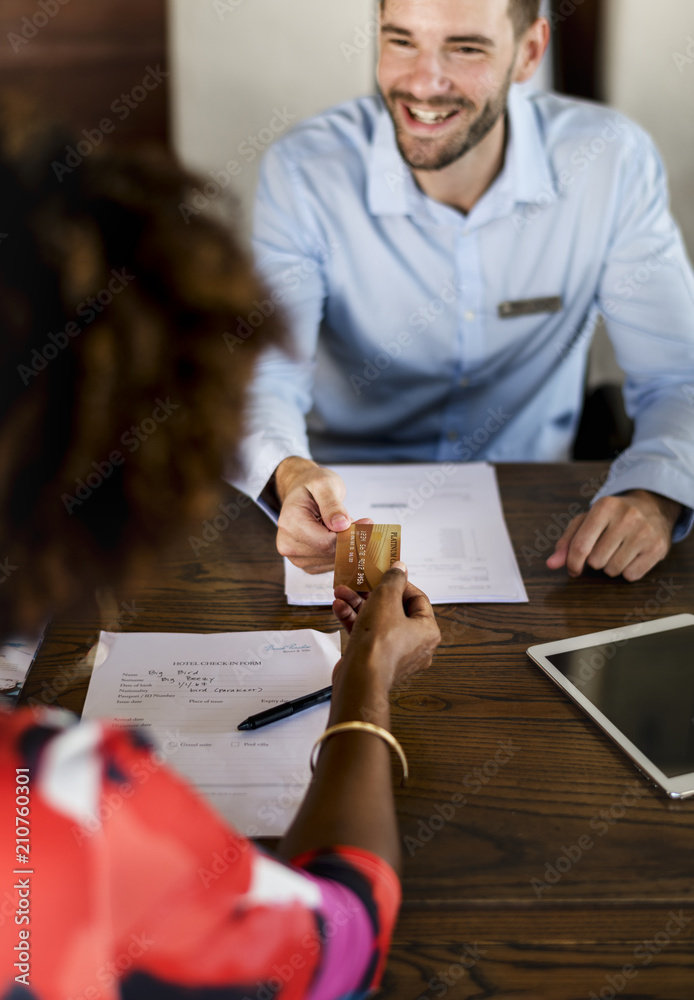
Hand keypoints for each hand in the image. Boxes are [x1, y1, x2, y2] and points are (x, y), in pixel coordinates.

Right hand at [275, 457, 363, 572]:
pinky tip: (338, 536)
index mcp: (290, 523)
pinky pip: (331, 565)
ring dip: (346, 546)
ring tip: (343, 526)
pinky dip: (341, 552)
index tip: (367, 523)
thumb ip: (333, 504)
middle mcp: (288, 543)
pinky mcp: (305, 563)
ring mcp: (295, 556)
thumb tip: (342, 525)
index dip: (350, 535)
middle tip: (360, 522)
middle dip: (350, 539)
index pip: (326, 542)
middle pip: (330, 553)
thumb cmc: (312, 485)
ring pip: (333, 561)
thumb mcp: (324, 484)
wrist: (301, 491)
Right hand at [333, 561, 440, 690]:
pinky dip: (355, 621)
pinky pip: (368, 635)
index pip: (417, 599)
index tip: (385, 575)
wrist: (360, 678)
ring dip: (358, 605)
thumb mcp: (385, 599)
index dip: (400, 584)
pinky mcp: (377, 660)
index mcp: (427, 631)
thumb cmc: (379, 643)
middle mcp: (415, 644)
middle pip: (394, 610)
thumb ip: (393, 580)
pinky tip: (339, 608)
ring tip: (342, 593)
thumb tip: (400, 569)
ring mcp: (395, 654)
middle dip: (371, 594)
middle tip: (359, 583)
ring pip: (378, 621)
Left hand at [546, 489, 680, 581]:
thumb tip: (551, 564)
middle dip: (595, 561)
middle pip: (596, 561)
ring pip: (613, 570)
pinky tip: (632, 556)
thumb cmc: (612, 517)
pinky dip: (627, 571)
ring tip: (618, 551)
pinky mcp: (658, 548)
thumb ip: (566, 542)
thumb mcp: (586, 521)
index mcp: (604, 507)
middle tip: (604, 549)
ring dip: (610, 567)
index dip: (572, 563)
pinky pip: (631, 575)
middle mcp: (627, 517)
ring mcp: (644, 532)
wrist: (652, 507)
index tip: (573, 569)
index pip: (580, 546)